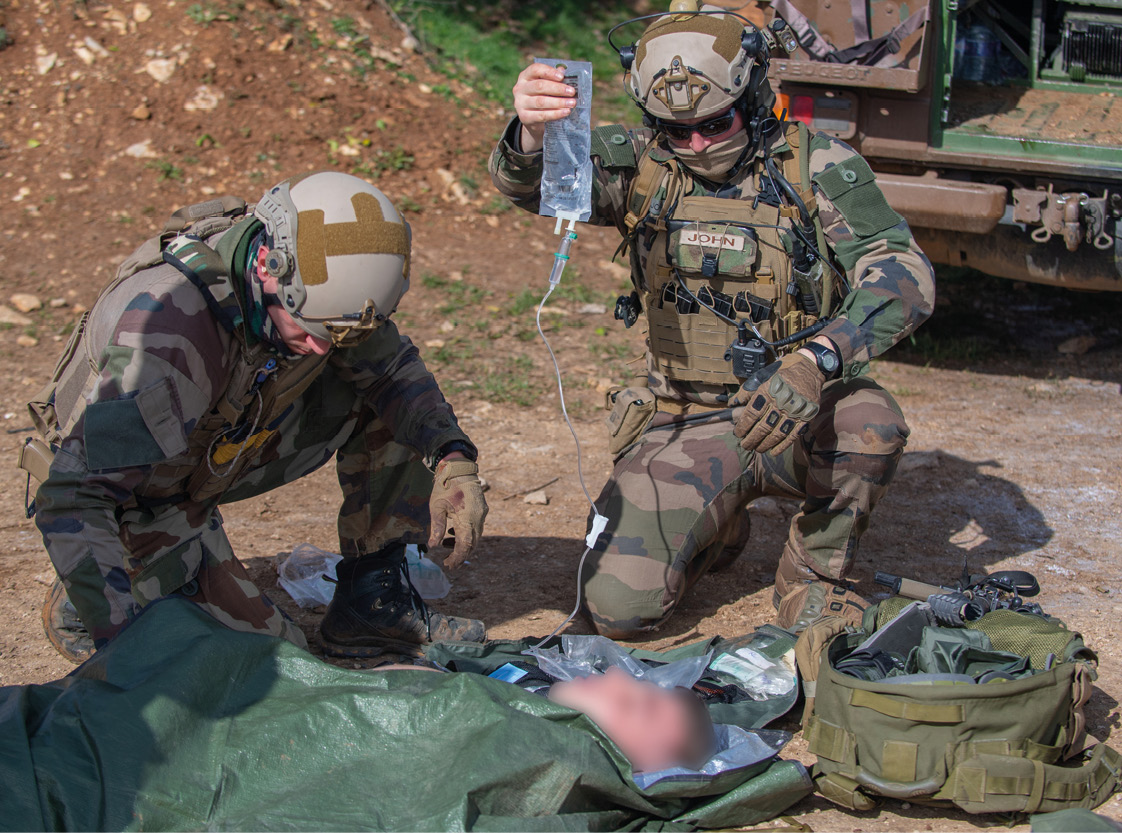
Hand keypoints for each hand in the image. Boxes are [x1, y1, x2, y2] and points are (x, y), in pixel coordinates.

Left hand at [428, 455, 487, 569]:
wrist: (459, 468)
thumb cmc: (445, 486)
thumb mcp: (436, 507)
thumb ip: (436, 527)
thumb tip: (433, 546)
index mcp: (467, 517)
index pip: (465, 545)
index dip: (457, 557)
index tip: (448, 564)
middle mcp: (478, 518)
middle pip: (473, 544)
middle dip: (461, 555)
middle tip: (449, 562)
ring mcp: (482, 514)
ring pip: (476, 536)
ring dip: (463, 544)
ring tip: (447, 545)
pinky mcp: (482, 510)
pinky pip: (476, 527)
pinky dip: (466, 534)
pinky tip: (453, 531)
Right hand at [513, 62, 576, 152]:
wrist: (532, 119)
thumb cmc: (542, 96)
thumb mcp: (546, 86)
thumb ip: (554, 78)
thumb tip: (563, 70)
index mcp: (525, 76)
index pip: (535, 70)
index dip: (549, 72)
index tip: (562, 77)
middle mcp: (520, 88)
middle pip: (539, 86)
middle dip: (557, 88)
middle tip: (572, 92)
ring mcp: (520, 103)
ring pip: (541, 101)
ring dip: (559, 102)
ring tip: (572, 103)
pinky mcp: (524, 117)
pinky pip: (542, 115)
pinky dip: (555, 114)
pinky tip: (565, 112)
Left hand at [732, 352, 822, 454]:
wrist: (810, 366)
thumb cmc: (782, 371)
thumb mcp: (762, 375)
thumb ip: (746, 391)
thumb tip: (732, 405)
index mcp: (768, 391)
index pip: (751, 414)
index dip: (743, 426)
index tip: (738, 433)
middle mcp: (781, 402)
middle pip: (763, 427)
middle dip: (751, 439)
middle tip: (745, 446)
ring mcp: (795, 411)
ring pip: (777, 434)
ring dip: (765, 445)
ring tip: (757, 449)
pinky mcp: (807, 416)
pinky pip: (793, 435)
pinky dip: (783, 446)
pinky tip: (773, 452)